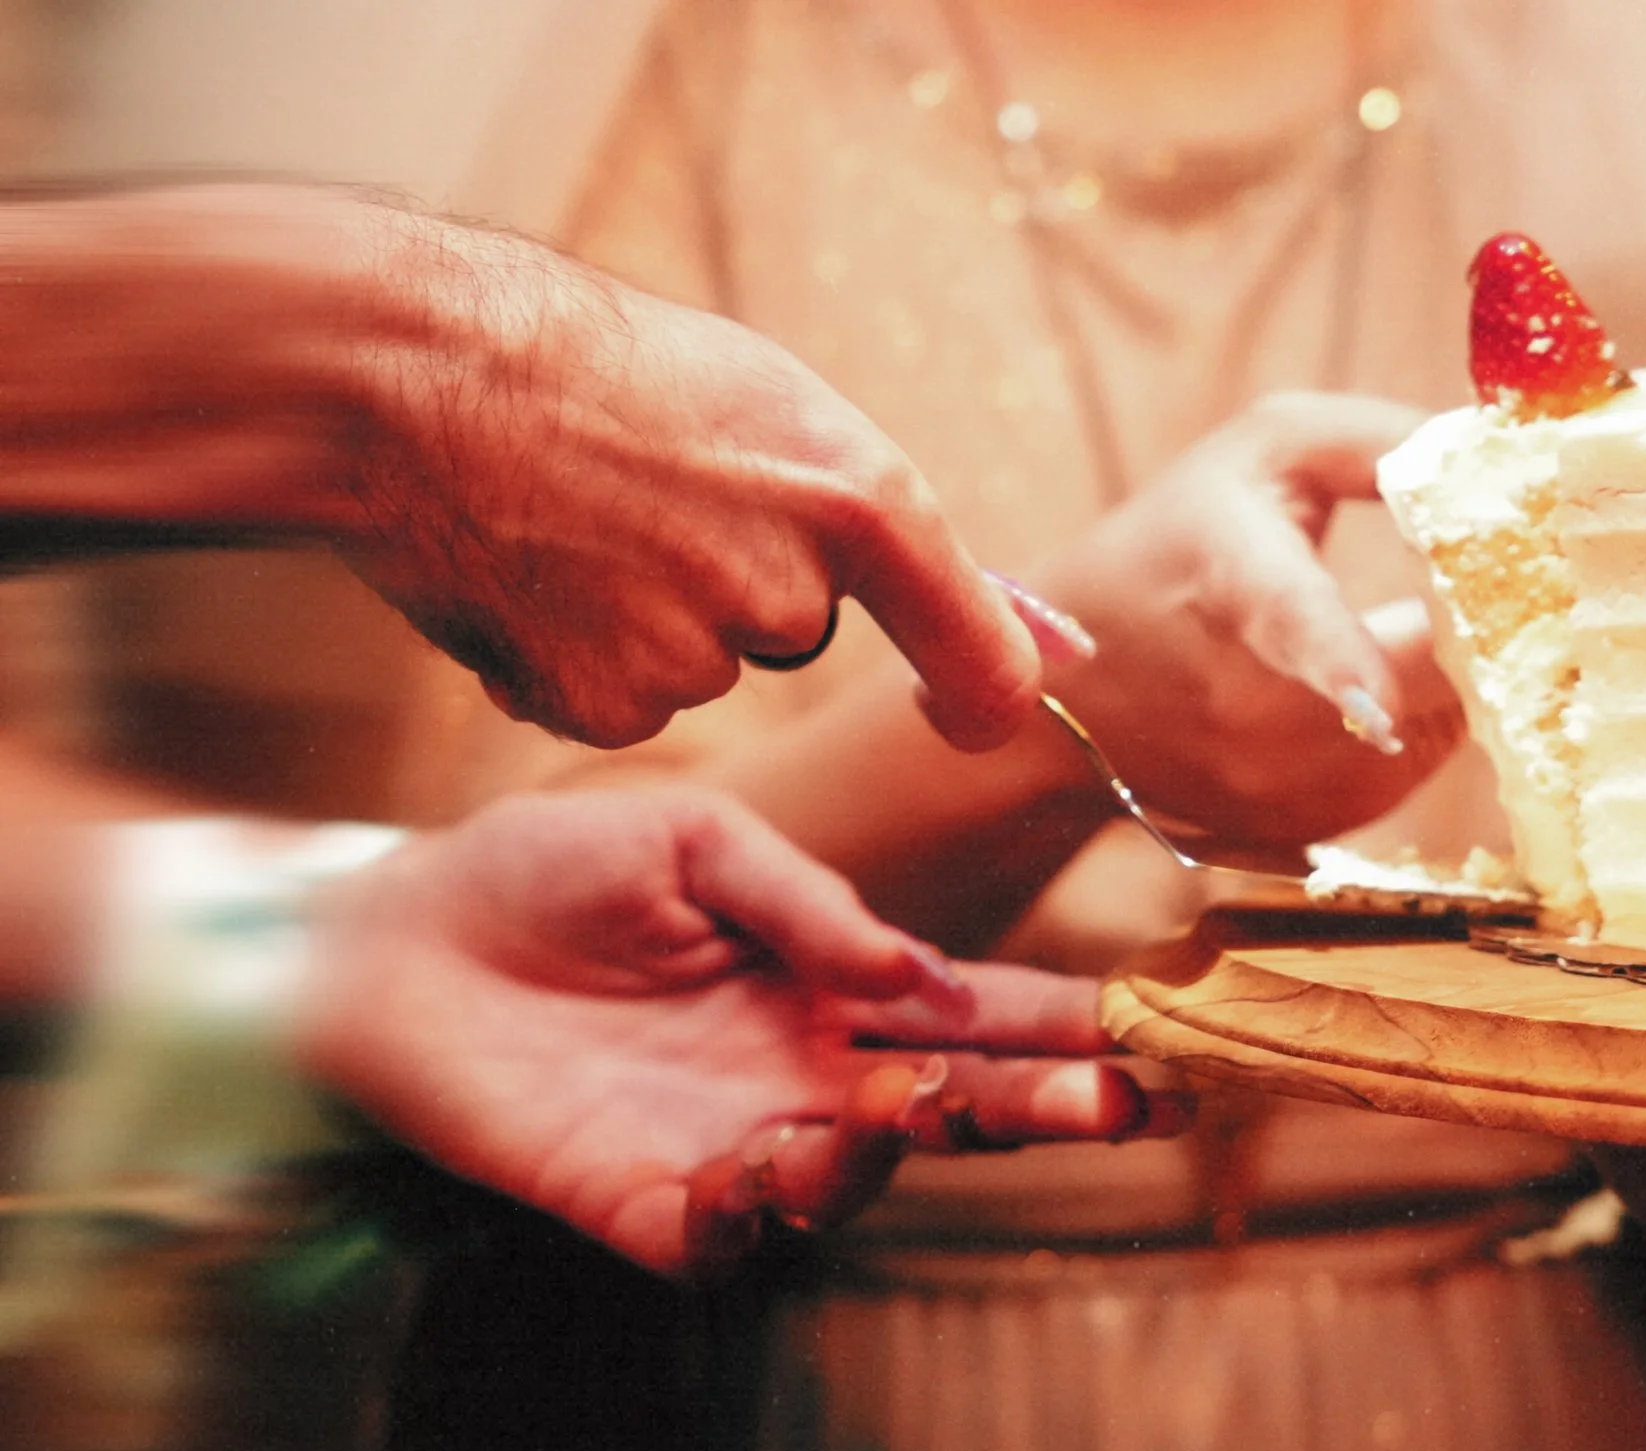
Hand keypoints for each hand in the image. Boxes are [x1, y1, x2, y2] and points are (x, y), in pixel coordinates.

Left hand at [291, 786, 1183, 1277]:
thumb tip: (912, 974)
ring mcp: (728, 1140)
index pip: (976, 1010)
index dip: (1066, 1026)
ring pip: (855, 1179)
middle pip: (953, 1104)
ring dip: (896, 1151)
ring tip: (900, 1103)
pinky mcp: (638, 1200)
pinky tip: (759, 1163)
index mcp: (829, 982)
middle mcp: (801, 1069)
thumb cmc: (543, 871)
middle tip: (1120, 1103)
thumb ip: (802, 901)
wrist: (386, 938)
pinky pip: (724, 1241)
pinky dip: (756, 1218)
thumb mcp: (687, 837)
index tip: (1157, 1034)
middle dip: (1043, 1107)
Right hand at [342, 200, 1046, 748]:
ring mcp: (695, 658)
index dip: (983, 697)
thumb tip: (1055, 649)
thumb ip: (893, 528)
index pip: (985, 654)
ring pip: (691, 666)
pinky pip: (614, 704)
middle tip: (642, 492)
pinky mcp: (606, 707)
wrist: (412, 374)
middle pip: (787, 629)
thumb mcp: (774, 405)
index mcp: (860, 500)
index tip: (964, 711)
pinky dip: (572, 658)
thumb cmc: (599, 368)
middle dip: (728, 581)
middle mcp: (791, 590)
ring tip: (569, 517)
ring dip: (640, 615)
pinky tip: (527, 573)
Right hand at [1030, 392, 1465, 847]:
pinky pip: (1413, 771)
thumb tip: (1496, 458)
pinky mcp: (1304, 831)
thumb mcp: (1264, 453)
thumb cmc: (1177, 546)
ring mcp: (1277, 785)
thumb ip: (1382, 442)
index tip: (1378, 697)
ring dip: (1449, 679)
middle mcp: (1252, 708)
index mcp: (1237, 589)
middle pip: (1422, 679)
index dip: (1342, 660)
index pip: (1294, 625)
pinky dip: (1417, 728)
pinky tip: (1373, 693)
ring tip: (1399, 634)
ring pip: (1438, 728)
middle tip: (1467, 586)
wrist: (1072, 697)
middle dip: (1471, 630)